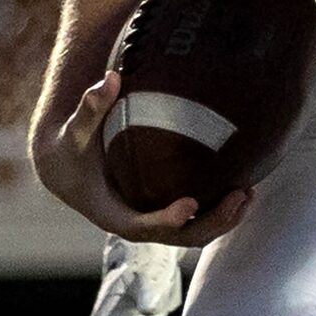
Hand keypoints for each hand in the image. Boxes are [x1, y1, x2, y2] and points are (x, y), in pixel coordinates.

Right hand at [30, 72, 252, 245]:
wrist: (66, 165)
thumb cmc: (71, 146)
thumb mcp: (75, 129)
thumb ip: (91, 106)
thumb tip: (111, 78)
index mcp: (110, 211)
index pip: (139, 226)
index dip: (165, 220)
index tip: (191, 204)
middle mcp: (134, 221)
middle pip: (177, 237)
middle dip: (211, 222)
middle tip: (240, 195)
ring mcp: (150, 219)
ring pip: (191, 234)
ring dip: (222, 220)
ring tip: (248, 194)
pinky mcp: (162, 209)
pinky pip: (194, 221)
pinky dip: (218, 211)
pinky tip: (242, 189)